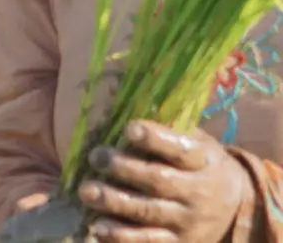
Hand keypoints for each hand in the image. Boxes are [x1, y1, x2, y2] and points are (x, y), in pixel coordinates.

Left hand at [80, 120, 252, 242]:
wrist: (235, 207)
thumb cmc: (198, 164)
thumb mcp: (193, 140)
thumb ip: (164, 126)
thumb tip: (120, 94)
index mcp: (203, 160)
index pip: (181, 149)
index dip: (156, 139)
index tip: (130, 129)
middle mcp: (198, 191)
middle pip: (159, 181)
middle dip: (123, 168)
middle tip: (97, 157)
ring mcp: (188, 220)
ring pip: (148, 212)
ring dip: (114, 201)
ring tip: (86, 190)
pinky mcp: (178, 242)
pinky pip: (148, 241)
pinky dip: (122, 236)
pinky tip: (99, 227)